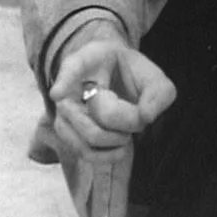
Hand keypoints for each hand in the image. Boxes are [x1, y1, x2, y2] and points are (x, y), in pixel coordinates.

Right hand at [49, 31, 176, 161]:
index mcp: (86, 61)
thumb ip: (158, 90)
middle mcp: (67, 87)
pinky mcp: (67, 135)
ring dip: (117, 139)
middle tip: (138, 116)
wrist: (111, 79)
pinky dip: (107, 155)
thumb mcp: (150, 73)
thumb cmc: (129, 74)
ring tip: (128, 130)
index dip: (65, 80)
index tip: (58, 93)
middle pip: (102, 113)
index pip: (72, 67)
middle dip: (129, 120)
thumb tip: (145, 117)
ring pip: (90, 138)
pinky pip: (85, 153)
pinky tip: (121, 148)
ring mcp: (63, 113)